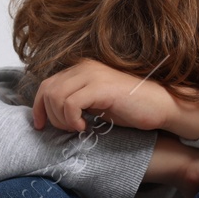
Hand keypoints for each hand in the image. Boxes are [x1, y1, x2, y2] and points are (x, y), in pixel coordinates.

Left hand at [31, 59, 198, 138]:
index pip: (46, 85)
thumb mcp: (96, 103)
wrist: (160, 105)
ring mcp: (92, 75)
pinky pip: (71, 103)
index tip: (41, 126)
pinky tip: (85, 127)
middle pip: (47, 91)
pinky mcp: (100, 87)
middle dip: (50, 116)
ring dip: (61, 119)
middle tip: (68, 130)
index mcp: (81, 69)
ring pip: (55, 97)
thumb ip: (75, 102)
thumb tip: (52, 115)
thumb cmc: (131, 107)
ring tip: (78, 128)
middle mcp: (84, 67)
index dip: (38, 107)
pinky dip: (72, 119)